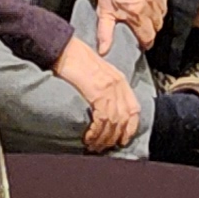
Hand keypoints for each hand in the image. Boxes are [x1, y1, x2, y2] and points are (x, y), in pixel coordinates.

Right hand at [51, 35, 142, 152]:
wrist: (64, 49)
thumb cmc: (76, 60)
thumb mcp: (98, 73)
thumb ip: (105, 88)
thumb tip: (104, 111)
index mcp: (119, 80)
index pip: (134, 109)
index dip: (130, 128)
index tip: (122, 140)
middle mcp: (118, 84)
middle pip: (124, 119)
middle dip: (114, 137)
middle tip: (103, 148)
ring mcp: (109, 87)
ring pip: (113, 122)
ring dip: (103, 138)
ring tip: (94, 146)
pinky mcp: (97, 91)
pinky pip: (102, 119)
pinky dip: (96, 132)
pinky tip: (89, 137)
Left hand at [93, 0, 166, 49]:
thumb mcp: (103, 11)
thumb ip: (105, 33)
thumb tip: (104, 52)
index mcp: (137, 15)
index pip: (149, 37)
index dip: (146, 42)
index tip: (144, 43)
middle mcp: (150, 5)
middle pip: (158, 25)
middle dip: (152, 29)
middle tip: (144, 28)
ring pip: (163, 12)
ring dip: (157, 16)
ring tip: (148, 15)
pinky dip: (160, 3)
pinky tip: (152, 2)